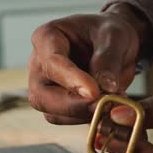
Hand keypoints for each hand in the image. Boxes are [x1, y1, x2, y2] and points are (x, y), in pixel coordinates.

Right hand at [28, 4, 150, 124]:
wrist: (113, 44)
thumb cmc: (109, 32)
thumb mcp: (114, 36)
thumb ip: (108, 59)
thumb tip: (105, 88)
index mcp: (47, 37)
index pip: (52, 63)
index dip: (72, 80)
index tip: (95, 92)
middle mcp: (38, 64)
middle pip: (41, 95)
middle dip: (72, 105)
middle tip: (103, 105)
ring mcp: (44, 86)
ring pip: (52, 113)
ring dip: (83, 114)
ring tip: (113, 101)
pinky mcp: (57, 104)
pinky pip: (66, 120)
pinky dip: (88, 118)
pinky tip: (108, 107)